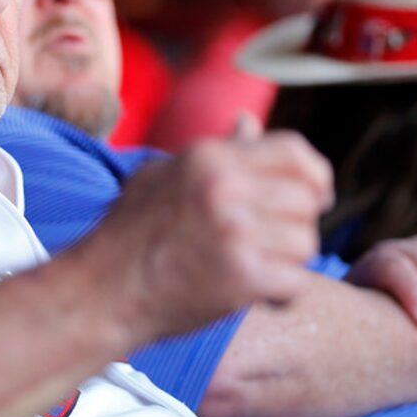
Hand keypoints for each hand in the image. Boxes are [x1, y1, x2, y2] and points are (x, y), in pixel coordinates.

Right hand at [90, 128, 333, 340]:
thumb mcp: (164, 175)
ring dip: (289, 261)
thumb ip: (215, 150)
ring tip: (258, 268)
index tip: (316, 197)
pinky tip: (258, 294)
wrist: (101, 292)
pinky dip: (282, 294)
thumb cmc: (129, 234)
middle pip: (307, 199)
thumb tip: (249, 122)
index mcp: (209, 157)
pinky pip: (295, 282)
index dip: (316, 175)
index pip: (296, 152)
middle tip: (275, 245)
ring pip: (305, 242)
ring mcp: (234, 232)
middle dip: (298, 225)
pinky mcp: (241, 277)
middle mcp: (225, 187)